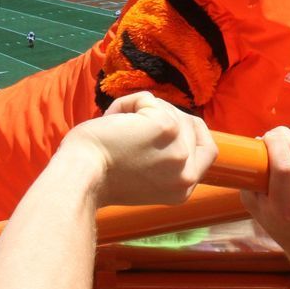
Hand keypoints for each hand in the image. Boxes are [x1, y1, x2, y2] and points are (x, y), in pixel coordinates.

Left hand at [61, 92, 217, 206]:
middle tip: (131, 130)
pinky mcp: (167, 127)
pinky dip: (126, 104)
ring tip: (116, 131)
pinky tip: (111, 122)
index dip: (190, 133)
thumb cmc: (99, 177)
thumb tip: (167, 121)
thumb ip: (164, 160)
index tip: (169, 127)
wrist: (81, 177)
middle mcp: (188, 173)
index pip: (208, 151)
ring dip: (138, 112)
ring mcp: (180, 149)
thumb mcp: (146, 179)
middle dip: (161, 118)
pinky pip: (149, 99)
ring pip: (169, 109)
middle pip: (191, 125)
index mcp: (184, 189)